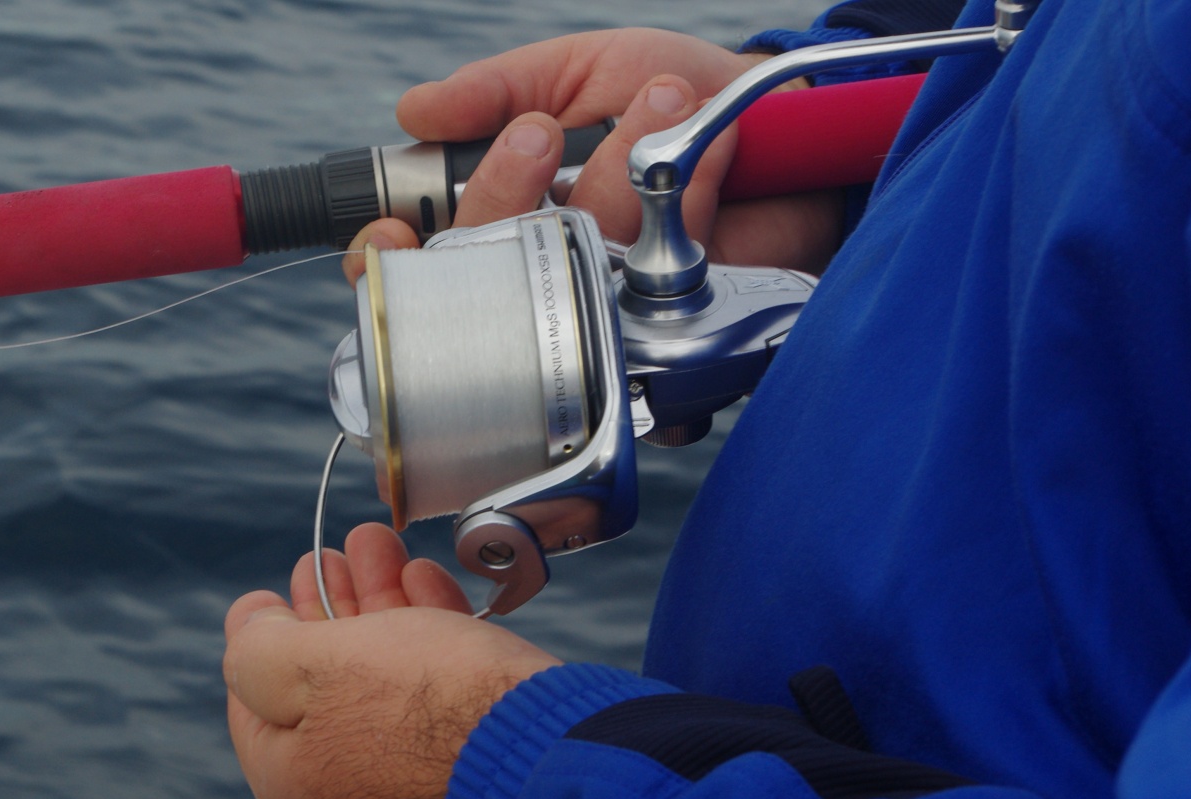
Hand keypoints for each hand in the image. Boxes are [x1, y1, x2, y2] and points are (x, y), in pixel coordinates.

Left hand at [223, 523, 561, 798]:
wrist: (540, 734)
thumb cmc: (422, 707)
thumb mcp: (308, 668)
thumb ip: (259, 648)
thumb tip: (247, 624)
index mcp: (296, 775)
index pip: (255, 700)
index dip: (260, 634)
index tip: (267, 594)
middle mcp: (349, 777)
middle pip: (321, 677)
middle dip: (326, 602)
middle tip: (323, 558)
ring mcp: (408, 761)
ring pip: (380, 667)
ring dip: (376, 596)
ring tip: (373, 543)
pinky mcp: (462, 736)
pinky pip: (431, 676)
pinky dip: (421, 621)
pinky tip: (418, 578)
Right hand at [343, 28, 842, 282]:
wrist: (800, 118)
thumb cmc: (688, 89)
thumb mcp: (584, 67)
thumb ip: (500, 85)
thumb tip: (413, 110)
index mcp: (512, 213)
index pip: (425, 260)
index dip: (391, 261)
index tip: (390, 229)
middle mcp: (550, 273)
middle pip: (479, 281)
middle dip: (503, 199)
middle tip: (538, 132)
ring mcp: (610, 312)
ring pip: (567, 282)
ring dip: (614, 182)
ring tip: (667, 105)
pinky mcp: (677, 340)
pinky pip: (652, 318)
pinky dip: (680, 230)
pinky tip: (708, 178)